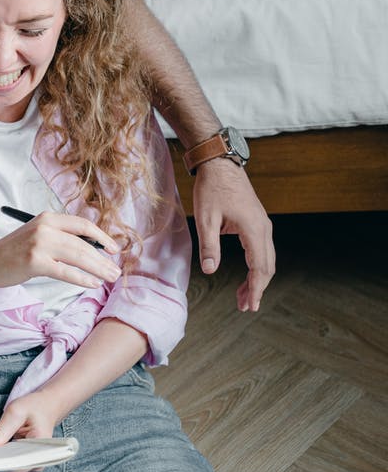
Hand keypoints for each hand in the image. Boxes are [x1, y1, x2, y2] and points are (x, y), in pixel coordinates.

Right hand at [0, 212, 121, 289]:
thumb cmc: (15, 251)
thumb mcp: (37, 235)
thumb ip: (61, 236)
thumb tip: (94, 248)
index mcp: (47, 217)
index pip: (82, 224)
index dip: (102, 237)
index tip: (113, 249)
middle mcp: (44, 228)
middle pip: (83, 243)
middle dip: (103, 259)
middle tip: (116, 270)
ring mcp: (39, 244)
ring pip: (78, 256)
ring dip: (98, 269)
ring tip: (110, 278)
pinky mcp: (35, 262)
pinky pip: (65, 272)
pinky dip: (82, 279)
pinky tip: (92, 284)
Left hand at [0, 392, 63, 471]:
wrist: (48, 404)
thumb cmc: (36, 406)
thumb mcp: (16, 413)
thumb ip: (1, 430)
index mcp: (39, 450)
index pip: (15, 464)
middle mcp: (37, 459)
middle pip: (10, 466)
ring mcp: (31, 460)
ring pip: (7, 462)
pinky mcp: (25, 456)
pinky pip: (8, 457)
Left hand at [192, 158, 275, 310]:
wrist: (220, 164)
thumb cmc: (211, 188)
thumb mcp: (206, 218)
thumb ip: (209, 246)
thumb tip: (210, 271)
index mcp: (254, 229)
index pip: (259, 268)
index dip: (256, 289)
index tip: (250, 306)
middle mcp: (264, 229)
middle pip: (267, 267)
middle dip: (257, 288)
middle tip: (245, 307)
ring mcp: (263, 226)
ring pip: (266, 259)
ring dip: (257, 279)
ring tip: (244, 297)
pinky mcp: (257, 223)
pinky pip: (261, 250)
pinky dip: (256, 267)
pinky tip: (247, 277)